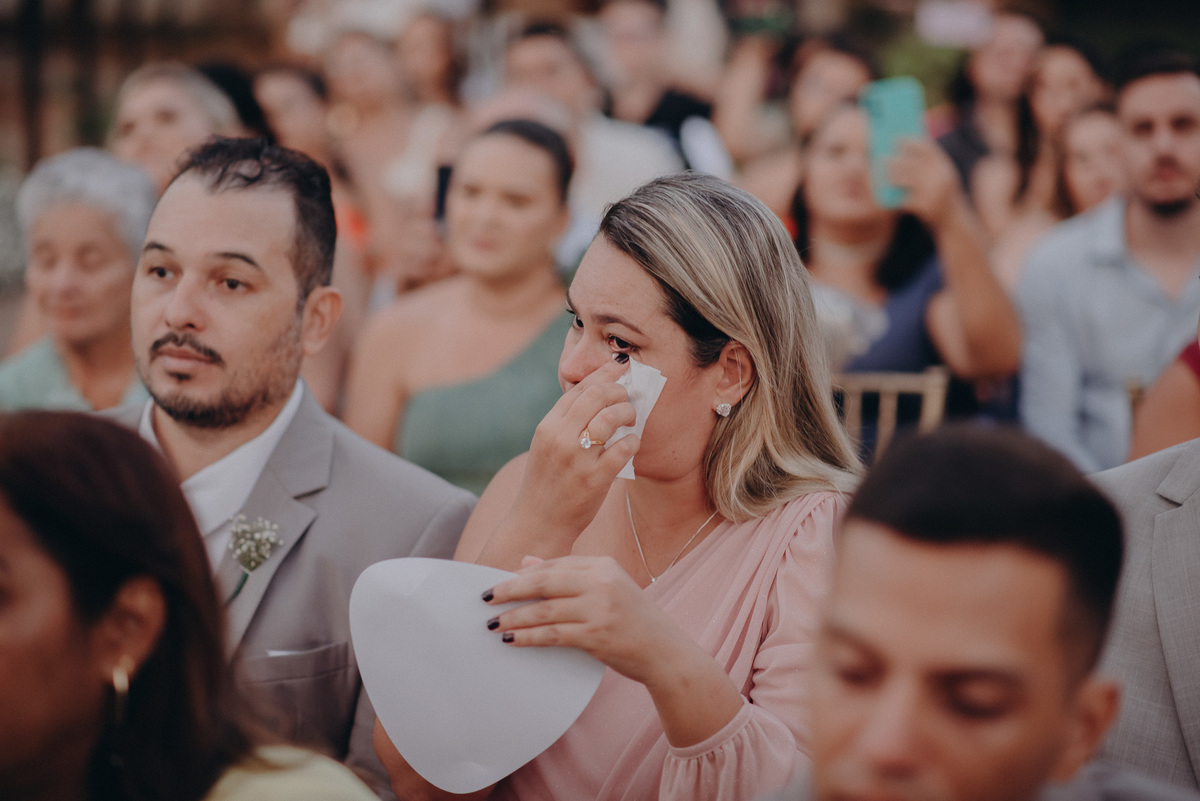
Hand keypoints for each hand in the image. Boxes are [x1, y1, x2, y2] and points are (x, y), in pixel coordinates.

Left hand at [484, 555, 685, 685]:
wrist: (665, 652)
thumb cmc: (633, 620)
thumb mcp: (607, 588)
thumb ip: (568, 574)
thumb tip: (526, 563)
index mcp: (604, 565)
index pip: (554, 565)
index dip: (523, 575)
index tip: (499, 584)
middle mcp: (602, 582)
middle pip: (544, 581)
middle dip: (509, 589)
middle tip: (484, 598)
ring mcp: (600, 608)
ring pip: (544, 610)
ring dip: (514, 617)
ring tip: (493, 624)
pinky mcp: (596, 635)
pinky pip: (552, 635)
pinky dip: (529, 637)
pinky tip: (512, 640)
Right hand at [509, 358, 638, 545]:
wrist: (538, 523)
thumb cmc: (547, 482)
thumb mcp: (547, 445)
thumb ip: (567, 421)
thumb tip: (598, 394)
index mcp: (547, 426)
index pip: (579, 388)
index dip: (604, 373)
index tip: (620, 366)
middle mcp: (560, 438)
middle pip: (597, 395)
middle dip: (619, 390)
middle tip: (628, 396)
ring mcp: (577, 458)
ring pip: (611, 417)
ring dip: (628, 412)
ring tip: (631, 418)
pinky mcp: (595, 479)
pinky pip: (623, 448)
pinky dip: (633, 442)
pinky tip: (632, 443)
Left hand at [888, 138, 964, 229]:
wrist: (954, 221)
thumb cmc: (942, 195)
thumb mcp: (940, 177)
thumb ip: (928, 164)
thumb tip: (905, 148)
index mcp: (945, 167)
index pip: (927, 148)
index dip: (910, 142)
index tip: (895, 139)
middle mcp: (942, 177)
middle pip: (913, 164)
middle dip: (895, 161)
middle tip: (881, 159)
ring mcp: (935, 193)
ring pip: (907, 181)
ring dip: (892, 178)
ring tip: (882, 176)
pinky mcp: (927, 207)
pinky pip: (906, 199)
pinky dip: (896, 196)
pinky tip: (887, 194)